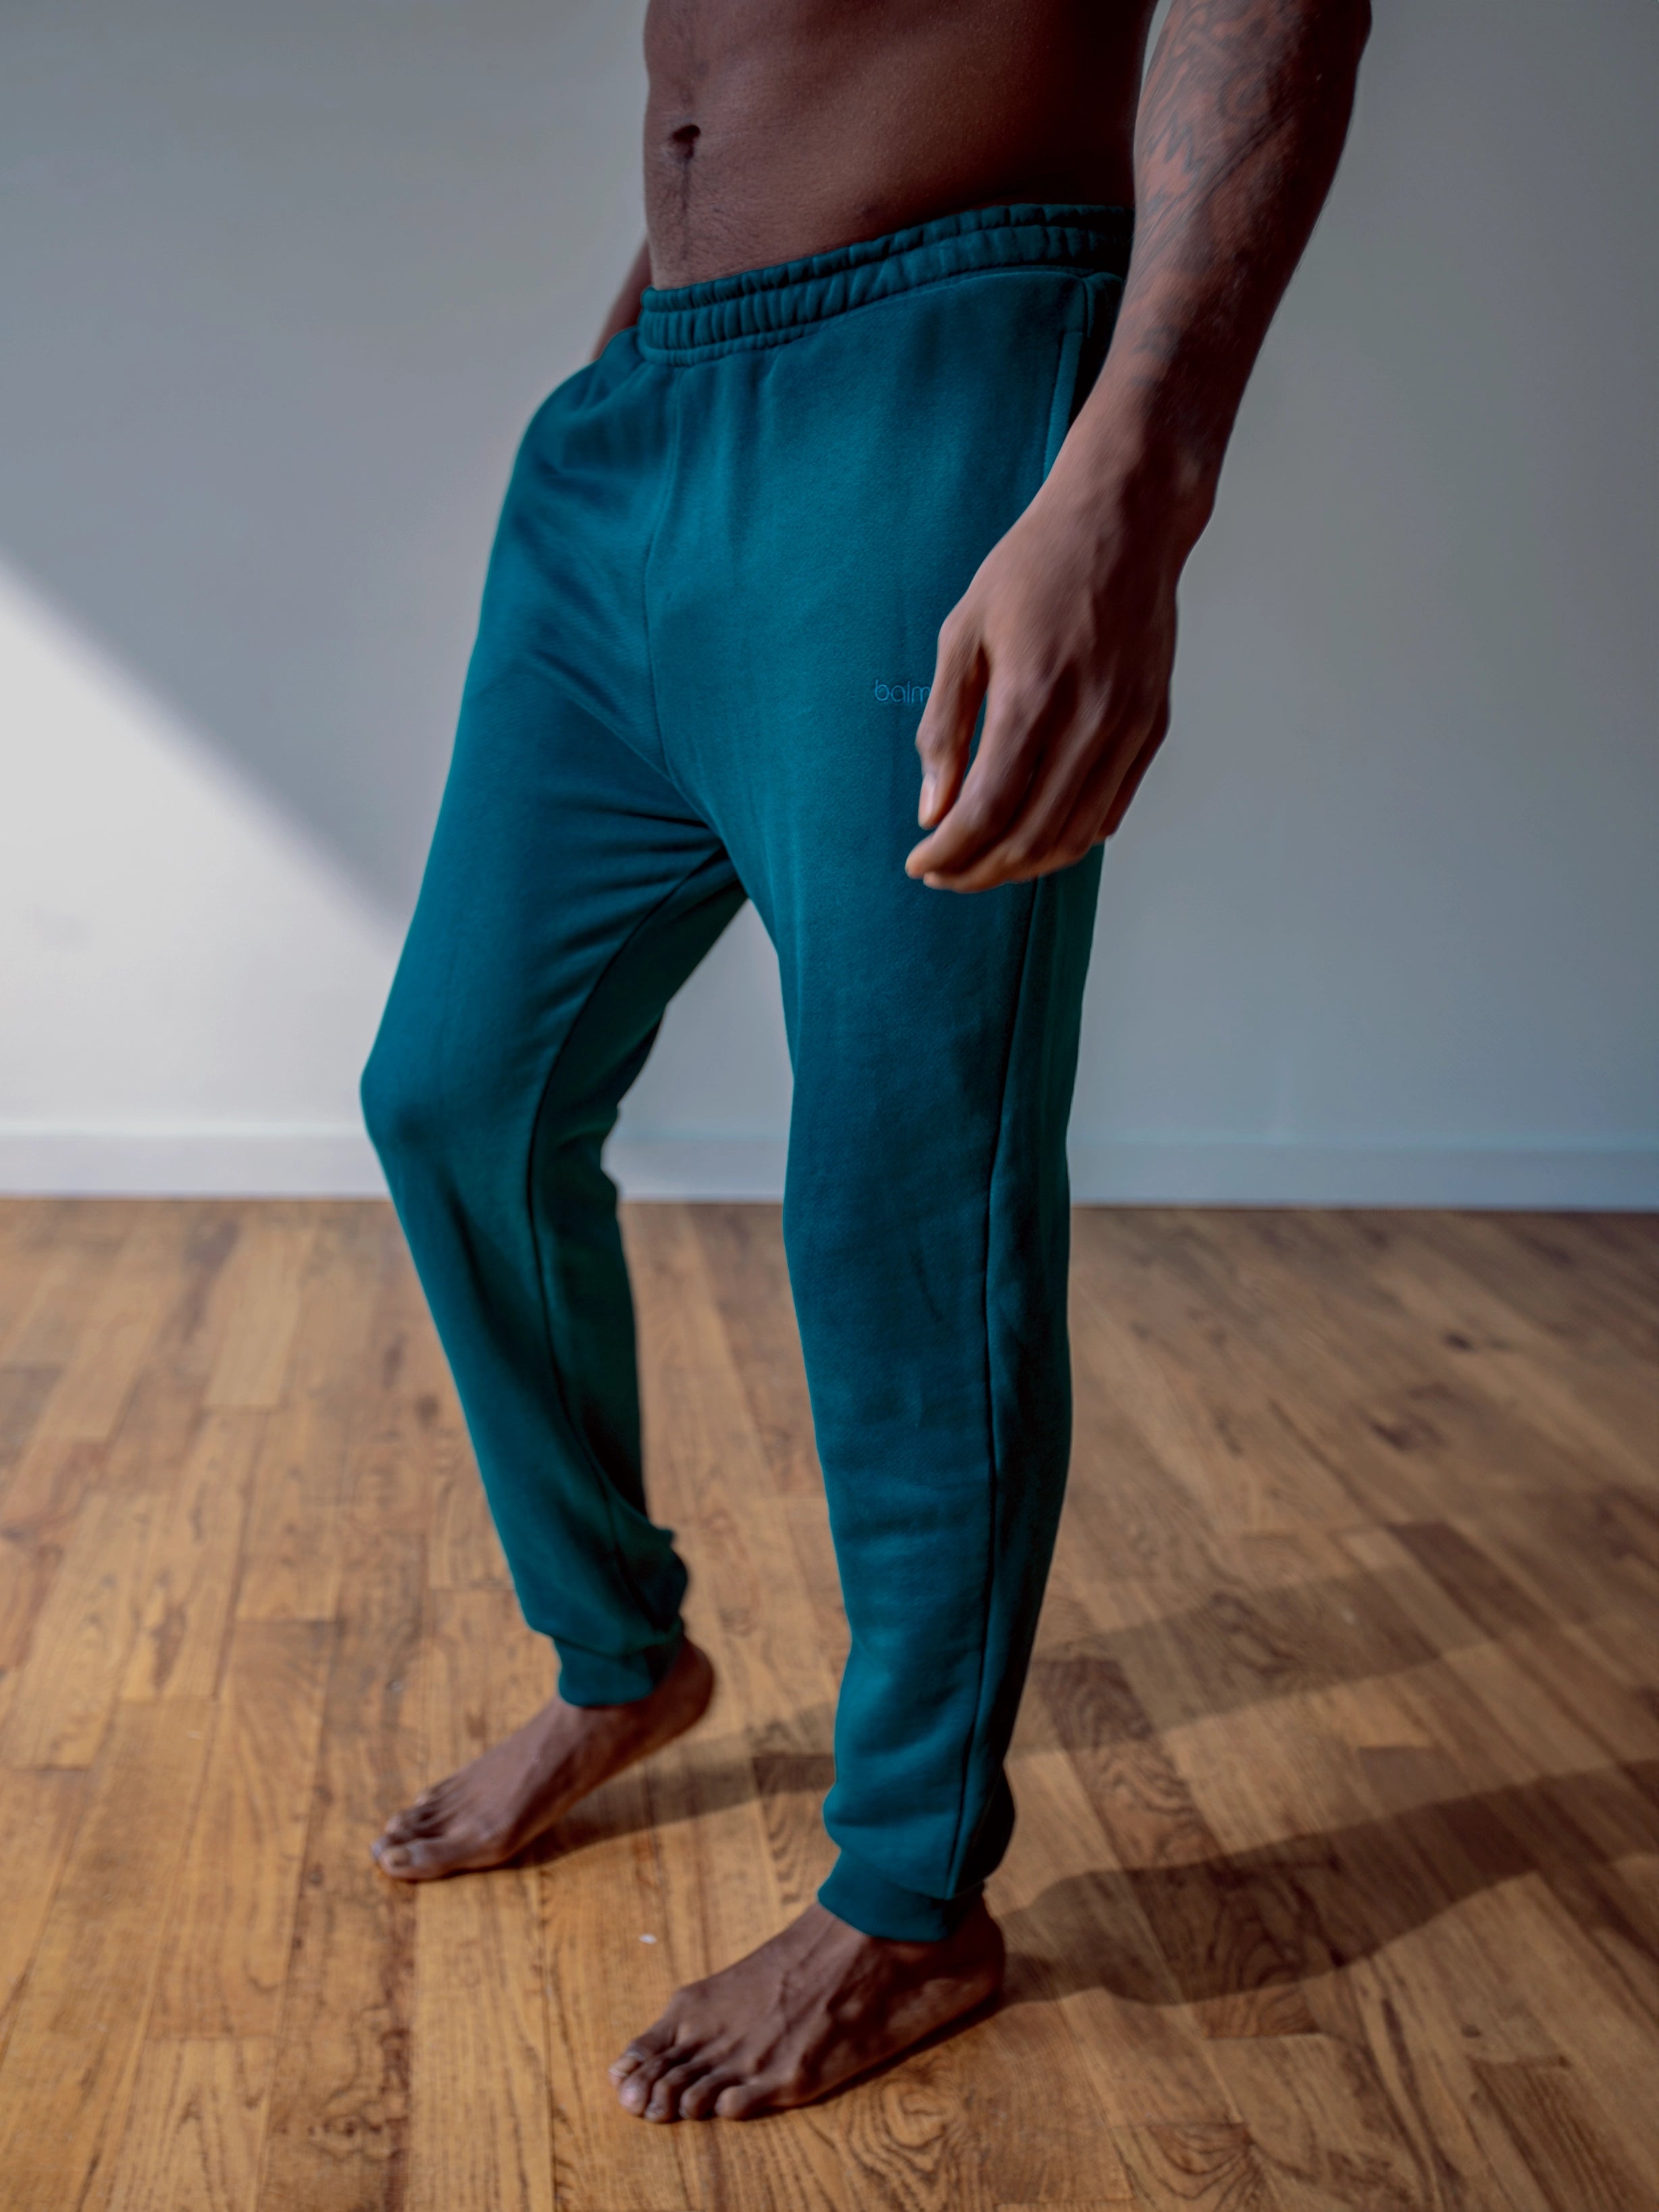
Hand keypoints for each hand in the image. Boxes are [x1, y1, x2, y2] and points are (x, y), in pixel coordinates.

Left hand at [905, 466, 1186, 891]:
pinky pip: (1109, 809)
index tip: (918, 862)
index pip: (986, 811)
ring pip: (1075, 836)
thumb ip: (944, 727)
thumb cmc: (1033, 567)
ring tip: (982, 862)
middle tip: (943, 872)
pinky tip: (1031, 832)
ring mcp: (1129, 727)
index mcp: (1032, 695)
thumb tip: (932, 812)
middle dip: (978, 870)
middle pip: (1030, 836)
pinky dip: (1067, 837)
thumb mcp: (963, 633)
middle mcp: (1090, 720)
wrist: (1125, 520)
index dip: (948, 852)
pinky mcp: (1153, 726)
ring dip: (1023, 864)